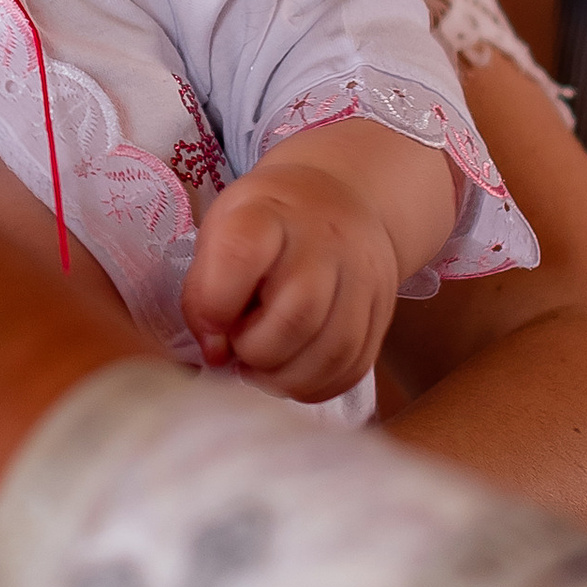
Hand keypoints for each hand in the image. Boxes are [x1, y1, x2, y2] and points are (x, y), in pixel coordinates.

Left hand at [181, 145, 402, 401]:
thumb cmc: (268, 220)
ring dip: (285, 377)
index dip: (216, 304)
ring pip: (332, 351)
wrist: (341, 201)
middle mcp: (325, 242)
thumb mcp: (222, 228)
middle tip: (239, 348)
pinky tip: (291, 373)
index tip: (210, 326)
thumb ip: (204, 288)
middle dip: (256, 350)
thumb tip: (215, 352)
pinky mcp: (382, 314)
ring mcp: (362, 278)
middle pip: (298, 314)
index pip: (243, 254)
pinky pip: (352, 368)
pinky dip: (315, 385)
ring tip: (262, 366)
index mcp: (270, 213)